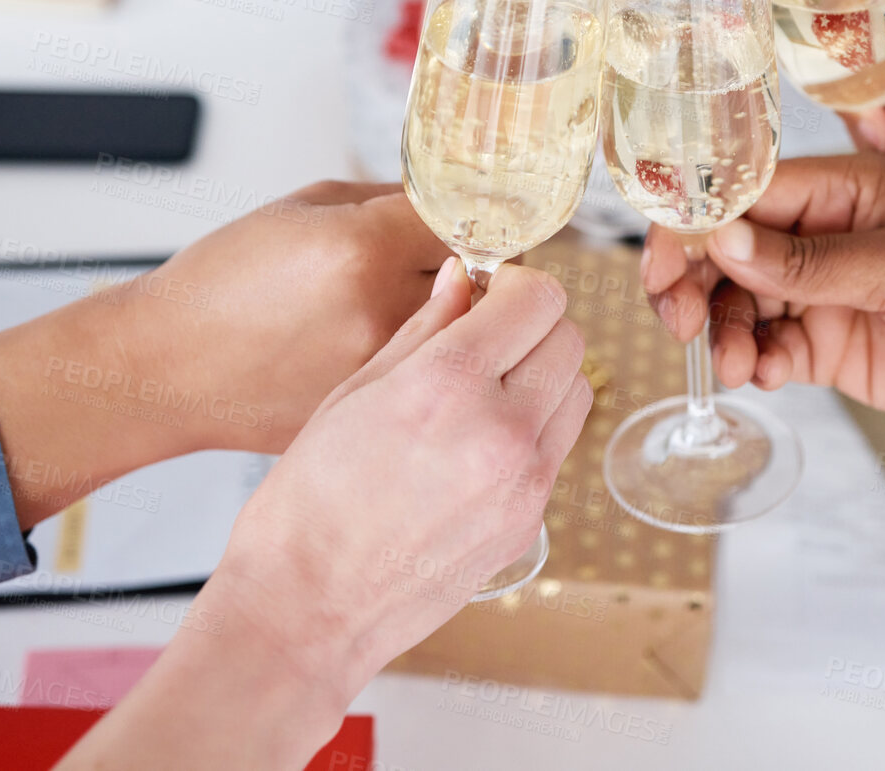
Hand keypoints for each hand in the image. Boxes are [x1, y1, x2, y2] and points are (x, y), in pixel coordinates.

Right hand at [0, 181, 448, 525]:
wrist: (168, 373)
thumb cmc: (222, 289)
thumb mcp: (304, 212)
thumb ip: (390, 206)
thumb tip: (457, 211)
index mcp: (363, 249)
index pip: (470, 223)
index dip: (481, 228)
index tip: (485, 233)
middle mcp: (382, 314)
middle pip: (489, 289)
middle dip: (495, 286)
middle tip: (480, 286)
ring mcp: (385, 379)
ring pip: (473, 350)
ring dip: (484, 342)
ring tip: (452, 335)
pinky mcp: (379, 424)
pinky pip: (446, 397)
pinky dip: (451, 388)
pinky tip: (423, 381)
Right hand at [56, 261, 592, 769]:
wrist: (307, 607)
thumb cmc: (308, 501)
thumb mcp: (352, 391)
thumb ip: (422, 328)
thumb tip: (462, 278)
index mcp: (448, 383)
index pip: (539, 299)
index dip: (515, 285)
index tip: (490, 292)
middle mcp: (501, 430)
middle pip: (570, 339)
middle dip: (533, 326)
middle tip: (489, 336)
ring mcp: (525, 482)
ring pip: (577, 392)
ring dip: (544, 376)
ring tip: (486, 391)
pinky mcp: (530, 522)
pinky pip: (557, 449)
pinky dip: (533, 430)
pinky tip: (476, 444)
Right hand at [642, 153, 884, 459]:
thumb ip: (811, 262)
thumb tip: (722, 240)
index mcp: (849, 189)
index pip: (750, 193)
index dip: (695, 223)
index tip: (661, 263)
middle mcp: (829, 236)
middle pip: (731, 249)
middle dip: (695, 283)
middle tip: (681, 323)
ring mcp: (830, 291)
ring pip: (743, 302)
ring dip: (722, 331)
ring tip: (732, 363)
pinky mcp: (836, 345)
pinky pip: (772, 347)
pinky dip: (754, 361)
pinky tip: (762, 376)